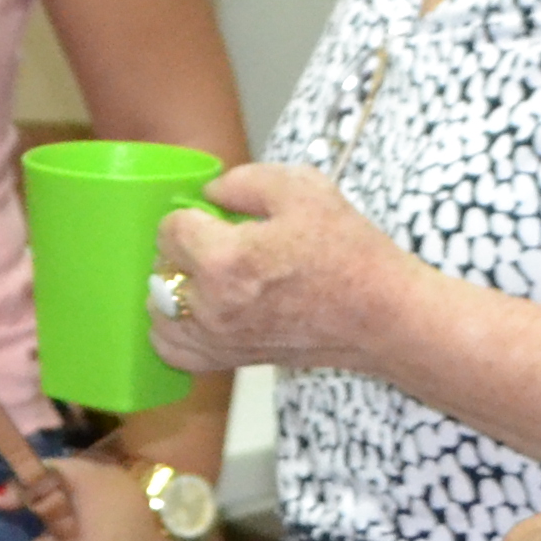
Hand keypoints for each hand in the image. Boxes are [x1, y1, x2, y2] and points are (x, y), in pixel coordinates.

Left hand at [151, 163, 419, 378]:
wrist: (381, 315)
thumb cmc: (348, 250)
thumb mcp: (303, 188)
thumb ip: (243, 180)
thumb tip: (209, 193)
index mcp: (227, 259)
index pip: (171, 228)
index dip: (192, 213)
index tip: (217, 215)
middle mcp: (213, 306)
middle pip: (161, 266)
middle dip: (183, 247)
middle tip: (218, 240)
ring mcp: (219, 339)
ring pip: (158, 309)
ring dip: (173, 285)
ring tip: (205, 273)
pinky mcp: (230, 361)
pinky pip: (173, 350)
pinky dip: (173, 329)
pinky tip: (196, 309)